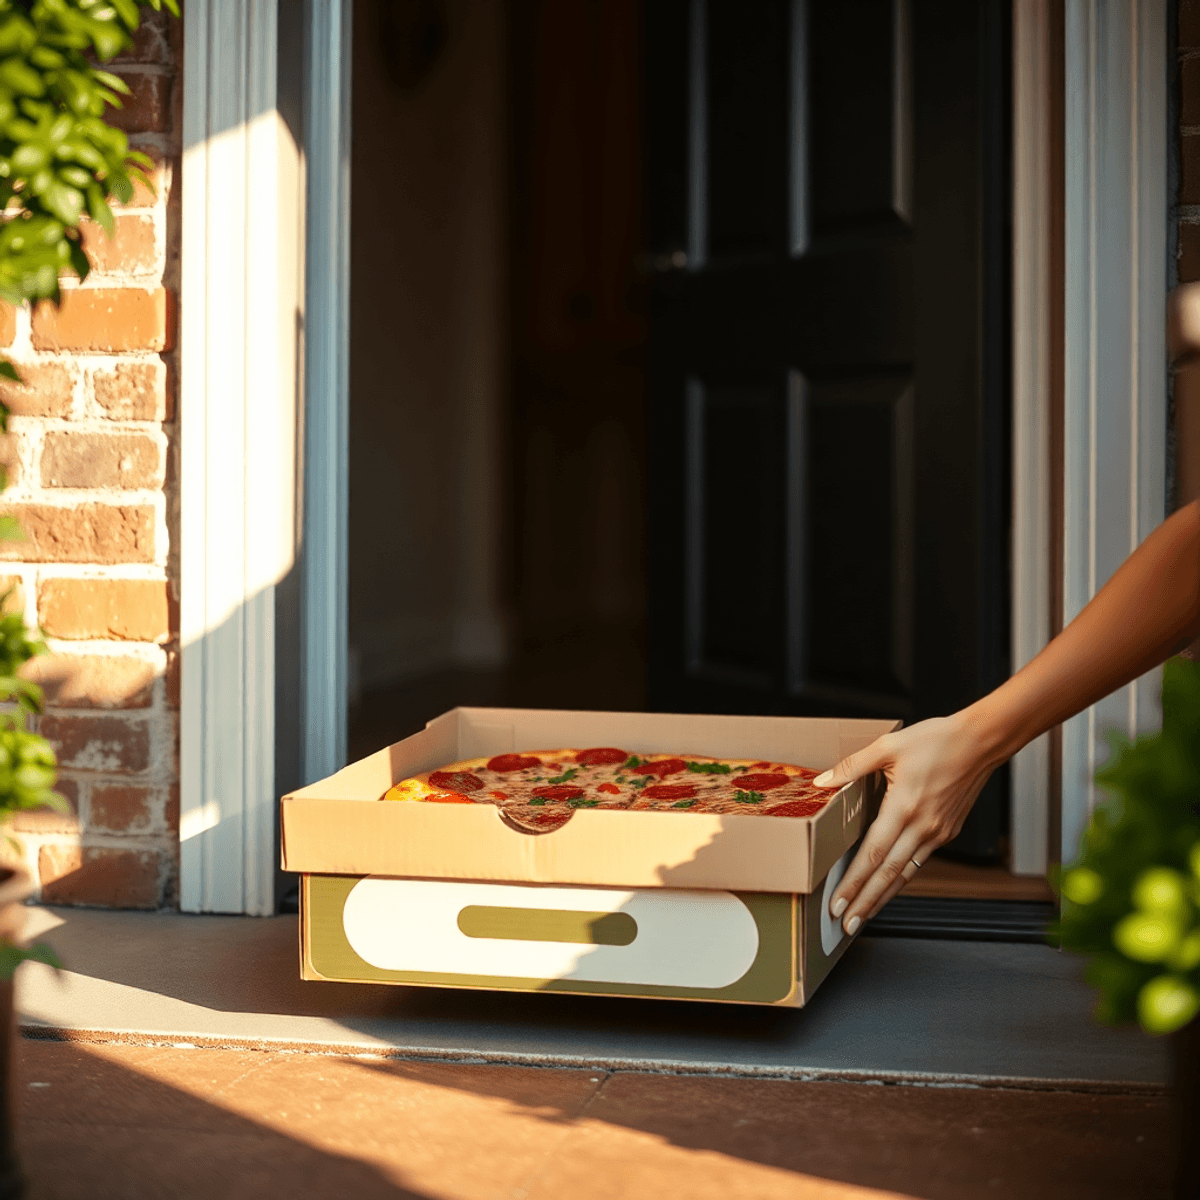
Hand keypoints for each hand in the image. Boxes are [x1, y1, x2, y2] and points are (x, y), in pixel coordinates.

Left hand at [814, 712, 998, 933]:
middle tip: (845, 926)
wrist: (981, 741)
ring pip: (905, 874)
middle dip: (864, 903)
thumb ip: (851, 767)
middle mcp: (922, 827)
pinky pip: (918, 861)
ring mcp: (937, 833)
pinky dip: (901, 879)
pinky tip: (887, 887)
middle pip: (888, 875)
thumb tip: (821, 783)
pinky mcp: (946, 832)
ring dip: (882, 897)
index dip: (853, 883)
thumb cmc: (936, 739)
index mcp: (904, 807)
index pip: (873, 854)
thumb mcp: (887, 746)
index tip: (837, 904)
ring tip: (862, 917)